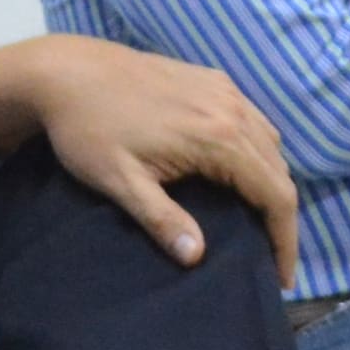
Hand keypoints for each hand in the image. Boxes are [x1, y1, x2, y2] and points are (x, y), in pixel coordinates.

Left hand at [0, 35, 302, 281]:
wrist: (64, 71)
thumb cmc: (87, 130)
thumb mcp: (119, 182)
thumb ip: (162, 220)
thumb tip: (197, 258)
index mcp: (218, 137)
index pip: (276, 195)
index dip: (285, 240)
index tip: (282, 278)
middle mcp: (233, 108)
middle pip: (280, 171)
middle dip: (282, 218)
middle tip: (272, 258)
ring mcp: (224, 89)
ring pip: (271, 143)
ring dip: (272, 184)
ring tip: (259, 222)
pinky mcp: (211, 79)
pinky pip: (253, 120)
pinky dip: (259, 153)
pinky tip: (240, 174)